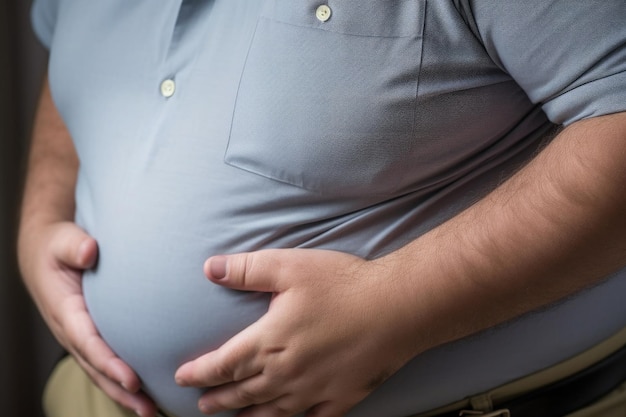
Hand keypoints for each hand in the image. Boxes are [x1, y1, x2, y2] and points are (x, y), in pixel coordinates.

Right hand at [18, 221, 156, 416]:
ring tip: (151, 412)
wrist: (46, 254)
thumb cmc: (59, 247)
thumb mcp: (63, 241)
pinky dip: (123, 380)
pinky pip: (106, 362)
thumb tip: (89, 251)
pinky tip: (146, 393)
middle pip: (97, 367)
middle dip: (122, 390)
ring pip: (101, 371)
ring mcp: (80, 337)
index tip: (132, 379)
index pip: (89, 342)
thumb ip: (74, 245)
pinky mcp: (91, 336)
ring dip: (125, 394)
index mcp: (66, 311)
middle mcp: (72, 330)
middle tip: (149, 410)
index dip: (109, 363)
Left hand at [175, 249, 420, 416]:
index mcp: (268, 342)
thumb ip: (245, 270)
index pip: (222, 365)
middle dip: (218, 400)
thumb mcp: (288, 266)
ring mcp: (313, 391)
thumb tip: (209, 269)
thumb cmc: (342, 285)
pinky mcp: (341, 398)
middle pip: (242, 393)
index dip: (199, 373)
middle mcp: (285, 374)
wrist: (396, 308)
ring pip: (270, 413)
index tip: (182, 378)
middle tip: (201, 405)